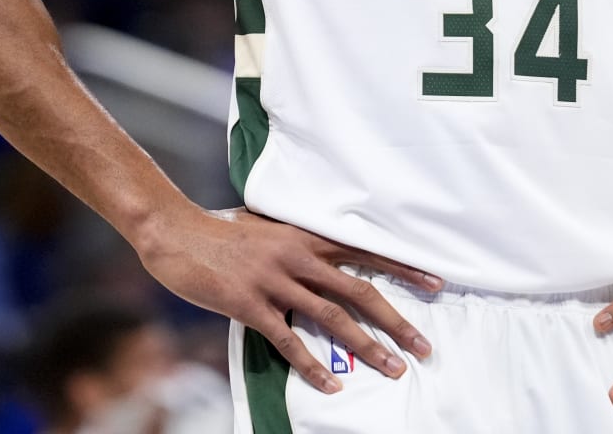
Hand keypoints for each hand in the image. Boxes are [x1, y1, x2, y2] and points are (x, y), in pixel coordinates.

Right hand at [137, 207, 442, 394]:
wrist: (176, 230)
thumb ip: (296, 242)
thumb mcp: (267, 227)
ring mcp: (274, 281)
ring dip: (366, 347)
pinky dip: (312, 365)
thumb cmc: (220, 229)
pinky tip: (330, 386)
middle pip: (360, 291)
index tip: (436, 284)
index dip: (403, 269)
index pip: (366, 253)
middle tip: (423, 346)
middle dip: (396, 321)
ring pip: (333, 318)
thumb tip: (320, 252)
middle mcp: (298, 257)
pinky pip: (288, 340)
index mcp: (306, 237)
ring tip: (392, 369)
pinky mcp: (249, 304)